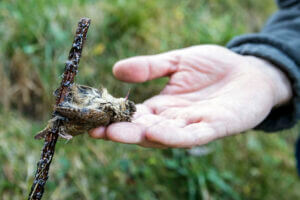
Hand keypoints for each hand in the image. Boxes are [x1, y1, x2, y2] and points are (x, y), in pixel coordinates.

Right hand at [89, 45, 291, 147]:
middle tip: (95, 130)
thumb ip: (151, 67)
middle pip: (144, 129)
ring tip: (114, 133)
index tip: (93, 116)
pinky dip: (171, 136)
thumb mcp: (178, 61)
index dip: (115, 116)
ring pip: (163, 136)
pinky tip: (152, 131)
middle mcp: (174, 119)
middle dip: (120, 131)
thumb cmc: (215, 67)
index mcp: (163, 105)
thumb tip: (116, 69)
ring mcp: (193, 125)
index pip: (134, 115)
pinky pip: (190, 136)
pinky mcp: (214, 127)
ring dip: (139, 136)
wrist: (250, 72)